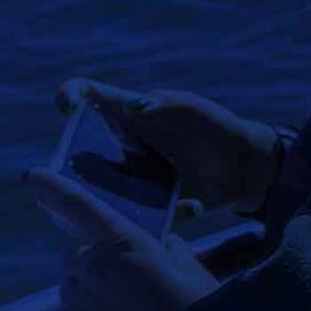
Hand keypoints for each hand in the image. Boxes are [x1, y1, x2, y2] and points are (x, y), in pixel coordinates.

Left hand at [27, 167, 222, 310]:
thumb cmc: (196, 306)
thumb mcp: (187, 264)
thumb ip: (165, 246)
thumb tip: (159, 246)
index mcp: (121, 239)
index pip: (77, 204)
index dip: (52, 187)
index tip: (31, 176)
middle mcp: (89, 265)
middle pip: (74, 256)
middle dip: (92, 265)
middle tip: (123, 286)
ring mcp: (76, 303)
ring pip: (67, 289)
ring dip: (85, 295)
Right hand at [56, 77, 281, 216]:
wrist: (241, 168)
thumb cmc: (214, 127)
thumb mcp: (192, 108)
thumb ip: (166, 103)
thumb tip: (134, 106)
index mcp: (126, 114)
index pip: (89, 96)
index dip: (70, 95)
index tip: (68, 107)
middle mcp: (118, 147)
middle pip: (78, 150)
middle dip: (70, 160)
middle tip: (81, 169)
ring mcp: (127, 179)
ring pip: (95, 190)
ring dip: (103, 196)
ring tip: (137, 195)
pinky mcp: (143, 207)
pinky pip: (132, 215)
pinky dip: (153, 213)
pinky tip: (190, 205)